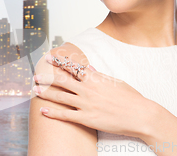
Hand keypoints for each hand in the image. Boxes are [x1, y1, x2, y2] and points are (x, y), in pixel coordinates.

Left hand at [33, 53, 161, 137]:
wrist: (140, 115)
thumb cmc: (131, 98)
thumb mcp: (115, 82)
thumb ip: (99, 75)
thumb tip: (88, 68)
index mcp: (95, 78)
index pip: (73, 67)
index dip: (59, 62)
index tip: (49, 57)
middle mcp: (88, 90)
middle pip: (62, 81)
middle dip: (47, 77)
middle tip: (36, 75)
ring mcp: (86, 104)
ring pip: (60, 97)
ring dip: (46, 93)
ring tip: (36, 90)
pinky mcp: (87, 118)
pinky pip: (66, 115)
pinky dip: (53, 113)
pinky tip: (43, 111)